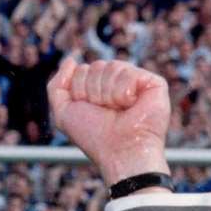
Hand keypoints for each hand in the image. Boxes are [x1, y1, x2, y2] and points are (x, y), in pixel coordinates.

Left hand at [48, 57, 170, 186]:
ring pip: (112, 66)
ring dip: (108, 94)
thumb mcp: (63, 113)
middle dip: (93, 91)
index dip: (79, 91)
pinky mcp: (153, 83)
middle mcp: (117, 82)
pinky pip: (130, 72)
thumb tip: (70, 60)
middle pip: (96, 66)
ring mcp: (136, 81)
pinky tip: (131, 105)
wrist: (119, 151)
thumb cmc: (94, 136)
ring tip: (118, 110)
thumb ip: (57, 86)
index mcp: (98, 88)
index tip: (90, 110)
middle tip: (105, 111)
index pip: (82, 70)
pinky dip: (124, 92)